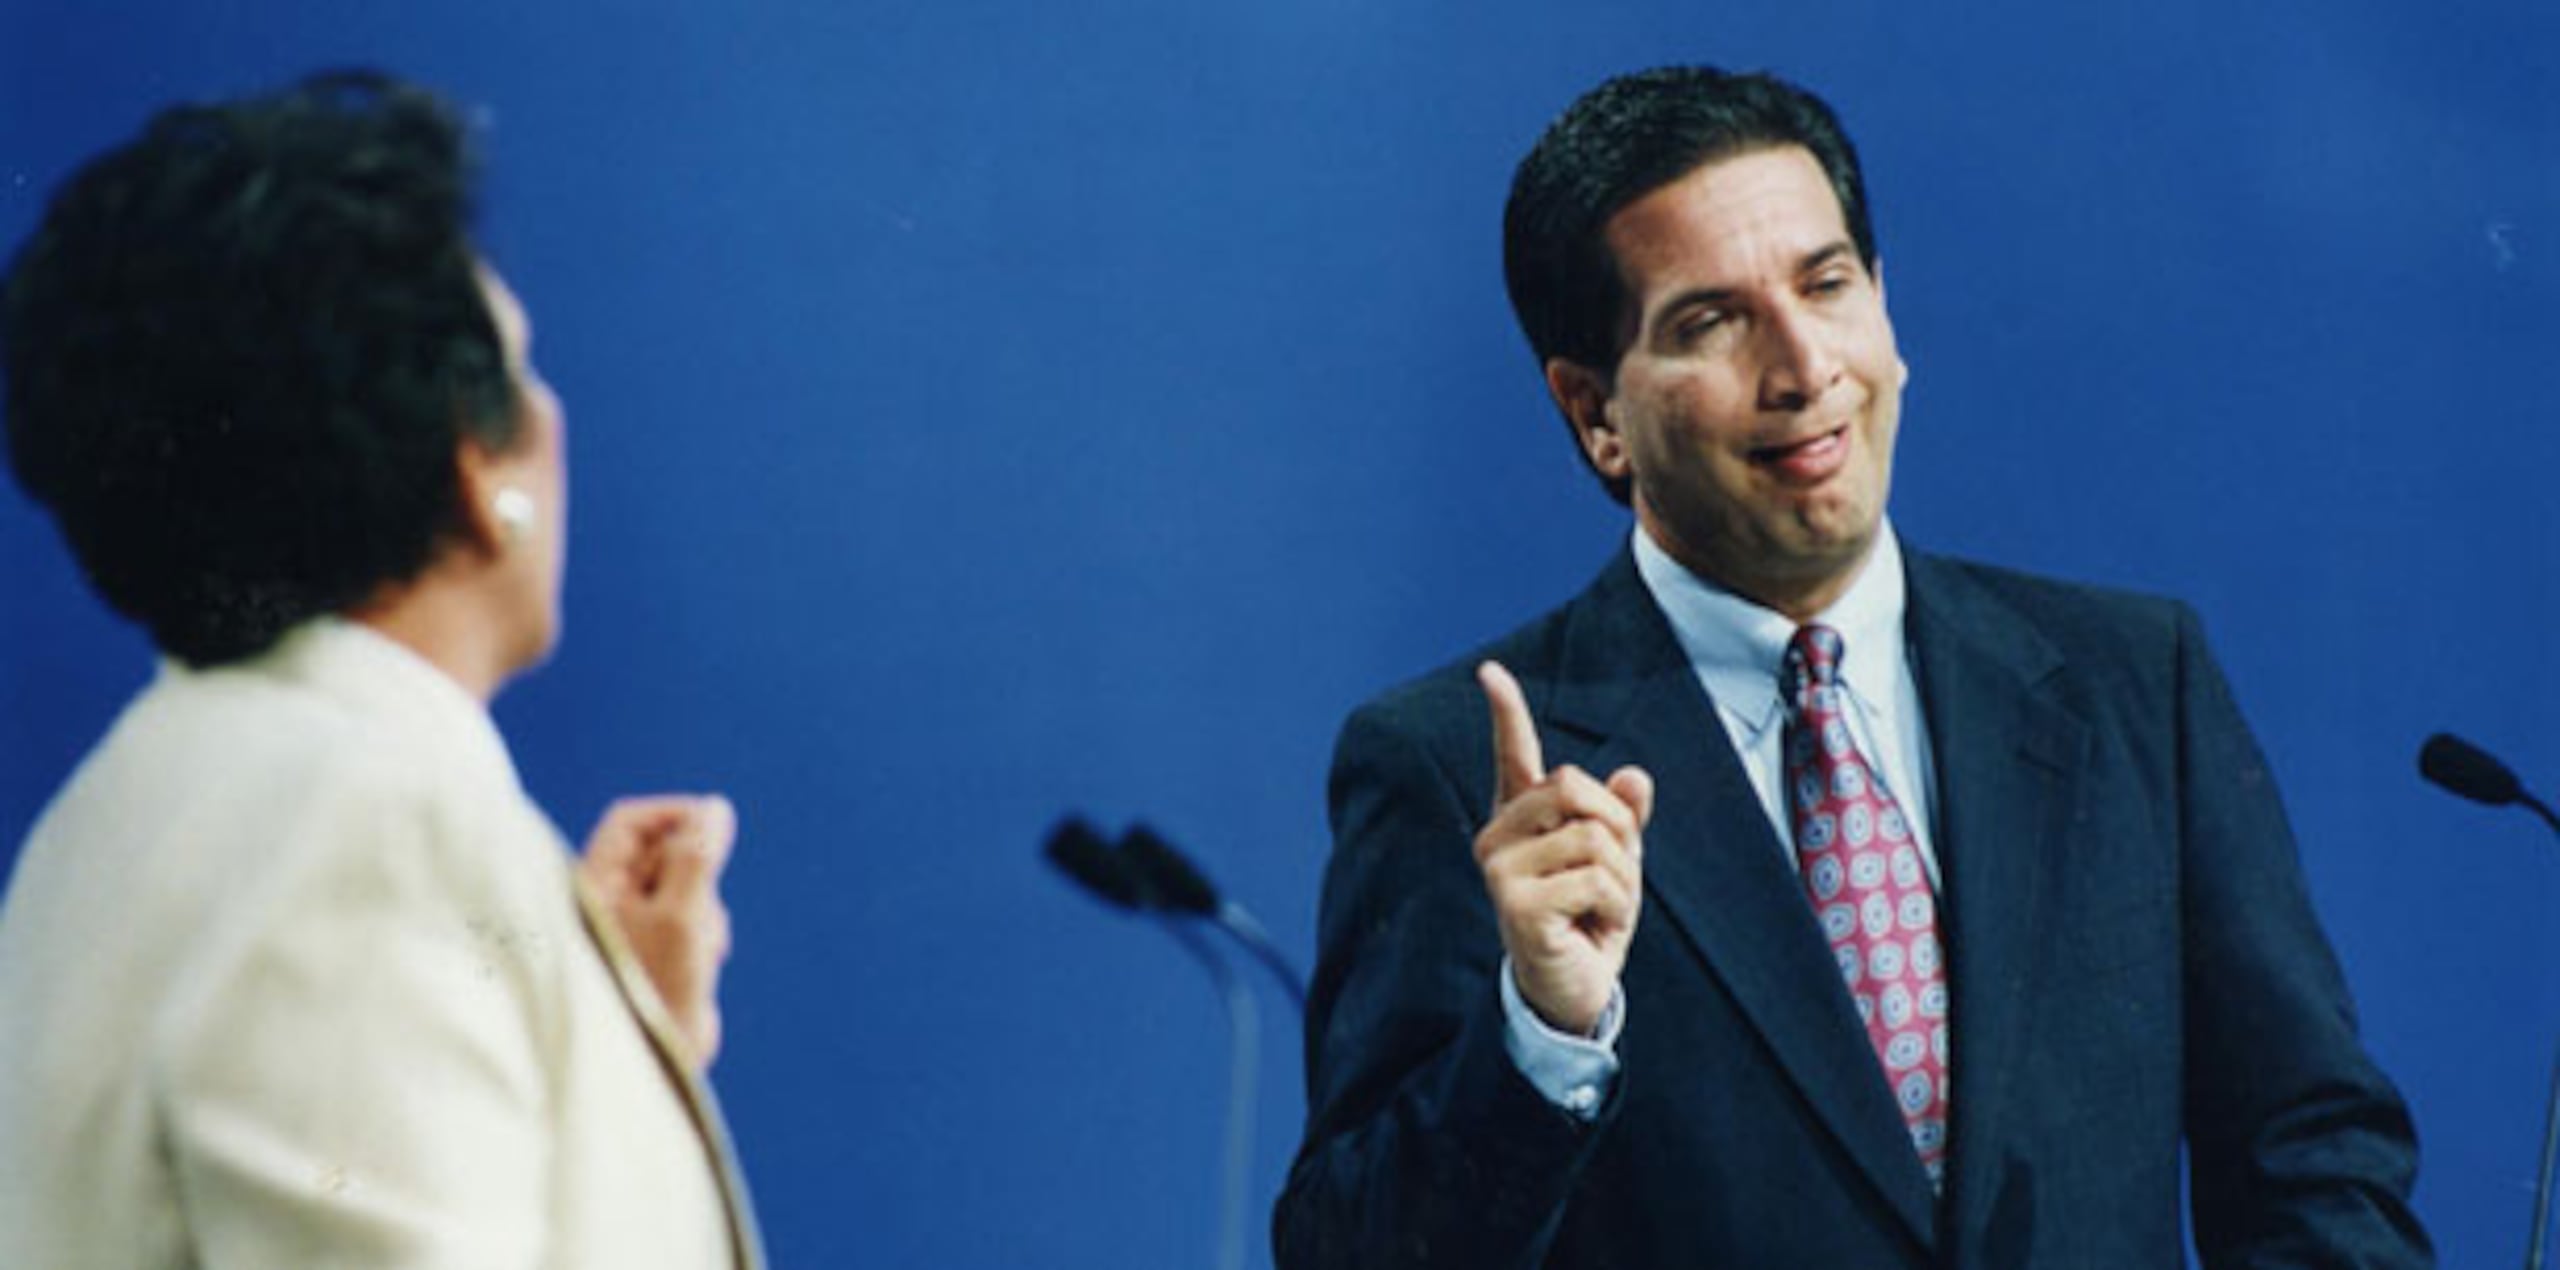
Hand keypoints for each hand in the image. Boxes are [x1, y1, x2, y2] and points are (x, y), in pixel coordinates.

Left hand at [578, 794, 736, 1070]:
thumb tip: (715, 809)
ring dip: (704, 912)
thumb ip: (698, 857)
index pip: (632, 821)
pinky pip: (693, 922)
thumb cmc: (653, 989)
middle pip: (665, 853)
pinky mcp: (660, 953)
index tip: (716, 824)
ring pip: (687, 889)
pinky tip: (700, 968)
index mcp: (595, 886)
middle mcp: (609, 902)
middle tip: (700, 908)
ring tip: (696, 953)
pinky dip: (704, 936)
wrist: (657, 1060)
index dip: (675, 814)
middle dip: (697, 874)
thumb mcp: (682, 914)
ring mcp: (636, 928)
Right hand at [1473, 661, 1653, 1035]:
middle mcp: (1498, 837)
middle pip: (1573, 785)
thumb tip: (1634, 777)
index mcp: (1520, 820)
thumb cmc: (1588, 921)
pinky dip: (1615, 906)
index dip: (1505, 712)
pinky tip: (1594, 929)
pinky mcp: (1514, 904)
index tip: (1489, 671)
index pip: (1513, 756)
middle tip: (1613, 876)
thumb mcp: (1617, 861)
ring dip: (1622, 877)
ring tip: (1600, 909)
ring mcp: (1499, 869)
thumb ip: (1622, 817)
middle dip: (1617, 827)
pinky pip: (1594, 878)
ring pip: (1592, 835)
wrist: (1573, 990)